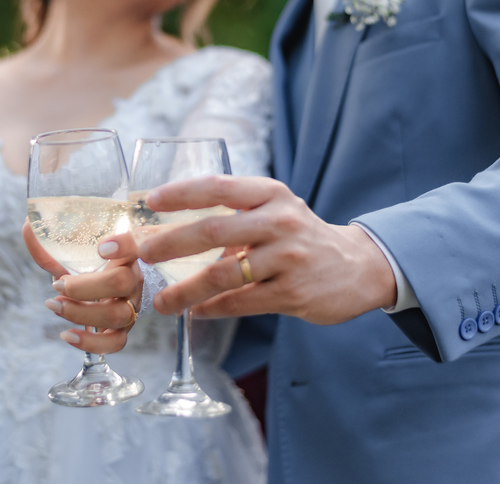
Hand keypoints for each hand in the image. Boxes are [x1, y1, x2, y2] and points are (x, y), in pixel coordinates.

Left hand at [22, 220, 143, 354]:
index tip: (101, 247)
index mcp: (124, 254)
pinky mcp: (123, 330)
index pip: (135, 244)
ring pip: (117, 314)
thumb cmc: (84, 272)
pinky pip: (115, 343)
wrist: (95, 296)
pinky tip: (67, 335)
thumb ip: (49, 247)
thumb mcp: (69, 258)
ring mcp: (131, 307)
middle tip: (58, 285)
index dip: (125, 245)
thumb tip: (26, 226)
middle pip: (122, 282)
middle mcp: (133, 279)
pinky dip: (90, 342)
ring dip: (81, 313)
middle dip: (84, 287)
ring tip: (55, 306)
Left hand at [138, 176, 395, 323]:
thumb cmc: (300, 236)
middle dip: (170, 243)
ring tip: (161, 302)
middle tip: (141, 254)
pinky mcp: (293, 294)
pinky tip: (194, 312)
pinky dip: (212, 308)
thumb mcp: (276, 210)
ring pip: (222, 275)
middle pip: (213, 231)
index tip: (149, 201)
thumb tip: (171, 225)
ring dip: (185, 291)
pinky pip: (240, 302)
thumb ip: (234, 213)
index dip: (181, 193)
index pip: (219, 187)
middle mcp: (280, 222)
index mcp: (271, 194)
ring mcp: (287, 259)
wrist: (359, 267)